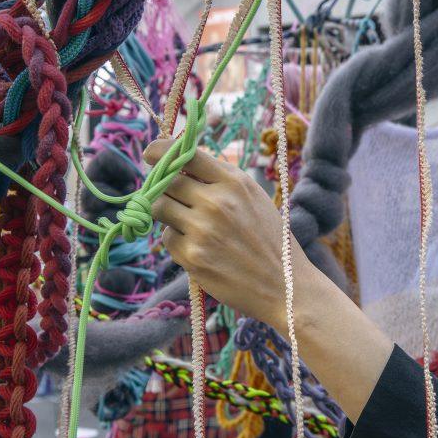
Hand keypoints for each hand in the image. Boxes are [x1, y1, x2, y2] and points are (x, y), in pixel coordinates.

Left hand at [144, 139, 310, 328]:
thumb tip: (180, 167)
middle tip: (169, 196)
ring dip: (166, 213)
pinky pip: (168, 238)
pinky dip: (177, 241)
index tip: (151, 154)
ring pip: (159, 208)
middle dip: (162, 187)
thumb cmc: (272, 241)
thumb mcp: (254, 199)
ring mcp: (202, 230)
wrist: (286, 286)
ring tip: (186, 223)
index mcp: (234, 182)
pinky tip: (200, 248)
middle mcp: (216, 202)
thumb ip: (221, 182)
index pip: (185, 154)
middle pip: (166, 182)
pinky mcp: (192, 256)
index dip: (161, 151)